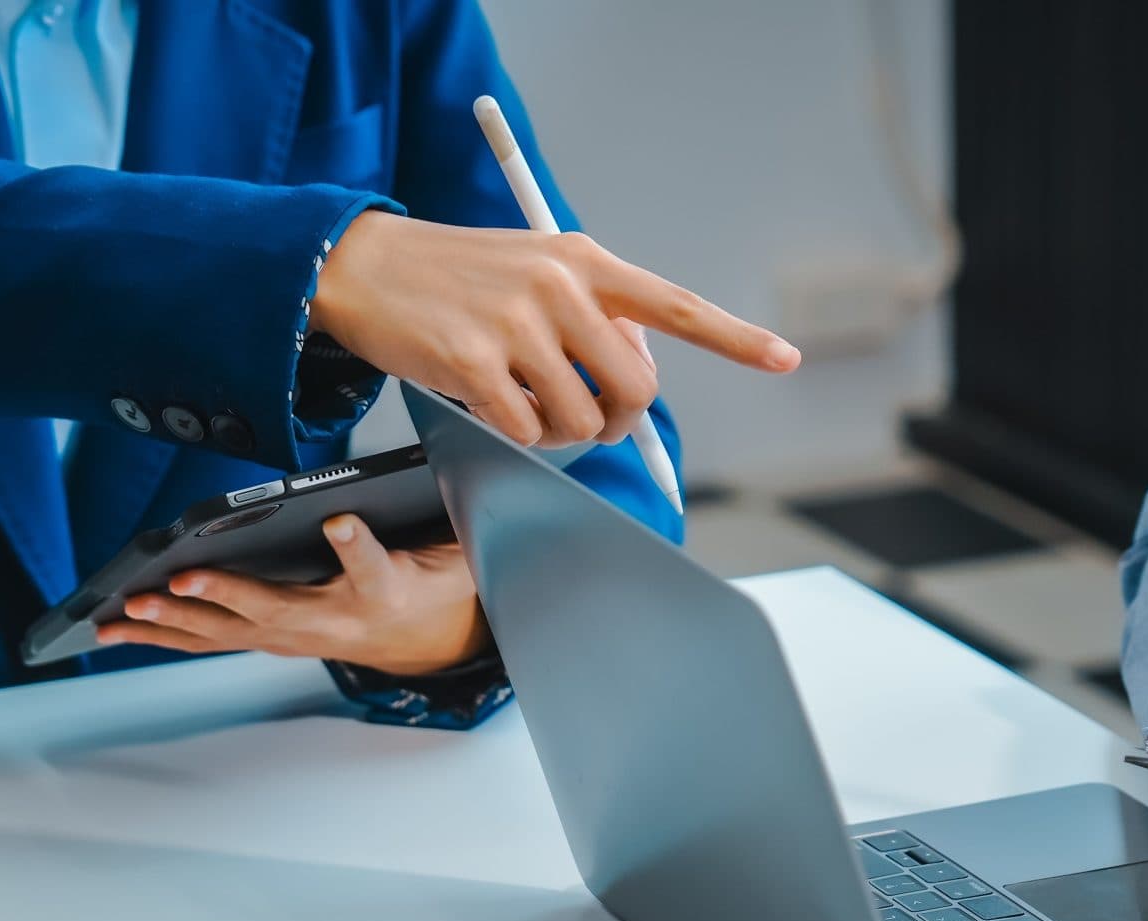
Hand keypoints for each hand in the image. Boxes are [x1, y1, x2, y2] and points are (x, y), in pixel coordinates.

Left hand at [97, 515, 486, 675]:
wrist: (427, 636)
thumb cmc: (425, 580)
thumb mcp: (444, 547)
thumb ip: (423, 520)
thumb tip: (388, 488)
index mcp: (387, 591)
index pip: (374, 568)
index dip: (357, 547)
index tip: (341, 523)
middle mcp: (336, 622)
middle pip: (277, 610)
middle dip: (225, 597)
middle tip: (180, 582)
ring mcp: (301, 638)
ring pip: (234, 632)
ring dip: (177, 622)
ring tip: (128, 610)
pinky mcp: (274, 641)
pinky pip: (216, 639)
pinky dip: (167, 632)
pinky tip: (122, 626)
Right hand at [312, 213, 799, 448]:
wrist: (364, 264)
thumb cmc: (459, 277)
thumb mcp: (536, 270)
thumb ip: (593, 314)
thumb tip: (639, 378)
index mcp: (585, 260)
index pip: (675, 305)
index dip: (734, 338)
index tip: (783, 358)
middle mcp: (560, 286)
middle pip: (634, 388)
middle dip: (618, 418)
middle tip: (586, 415)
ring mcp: (517, 324)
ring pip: (581, 421)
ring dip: (558, 431)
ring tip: (521, 399)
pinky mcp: (475, 363)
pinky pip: (525, 433)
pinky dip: (512, 433)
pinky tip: (485, 399)